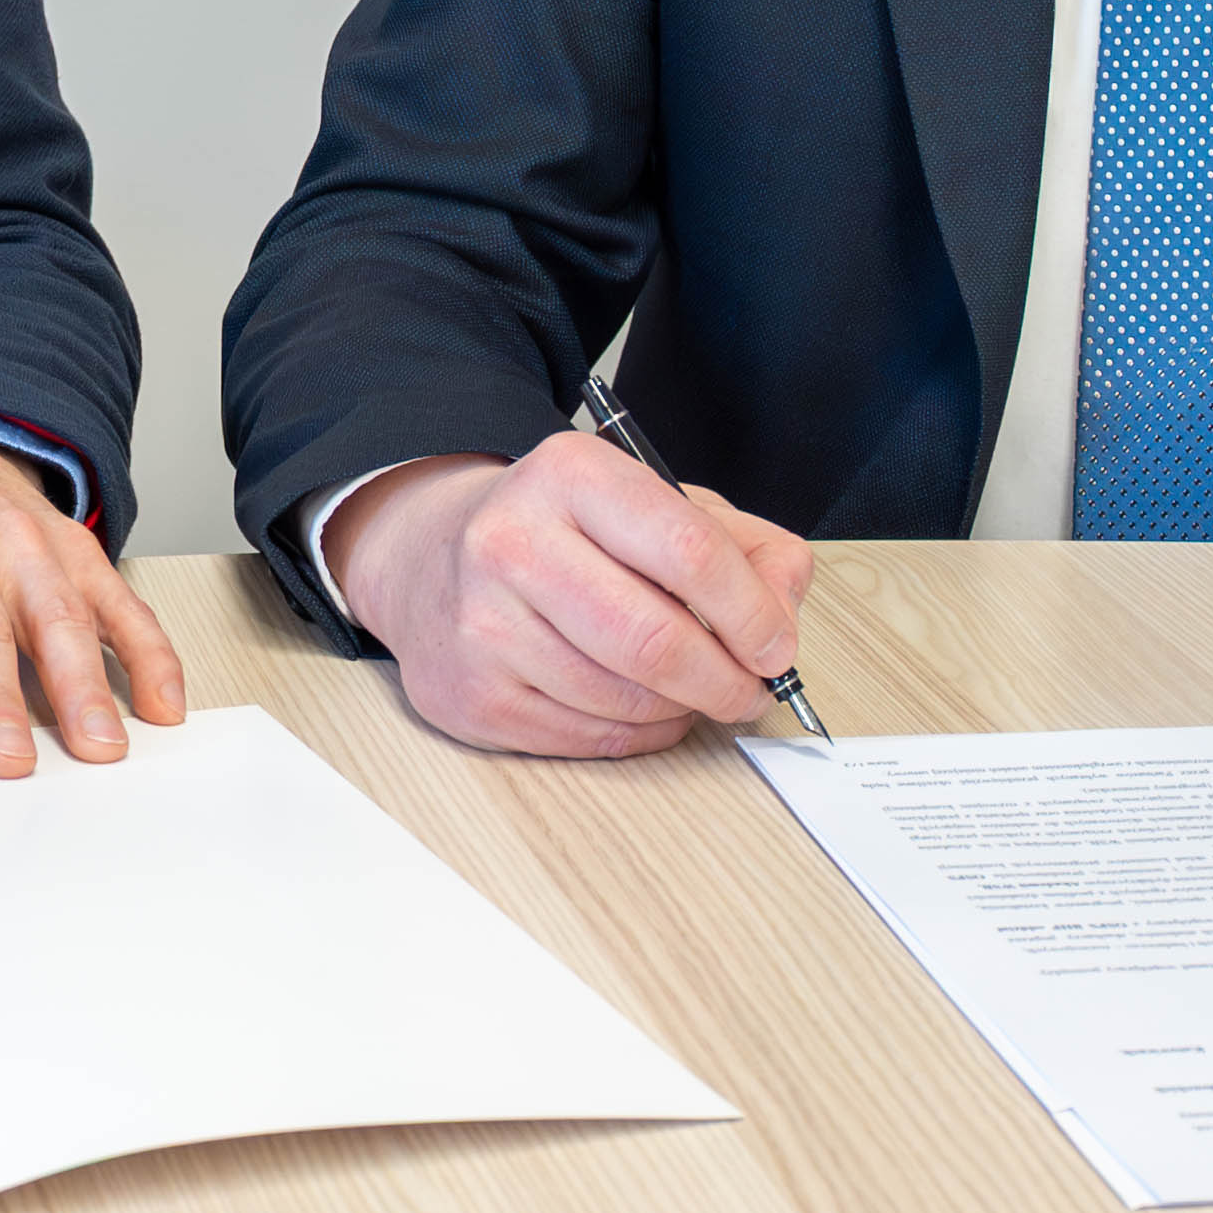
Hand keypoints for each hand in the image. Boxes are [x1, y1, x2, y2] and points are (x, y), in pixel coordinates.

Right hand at [326, 435, 811, 759]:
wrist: (429, 557)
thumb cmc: (562, 531)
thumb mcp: (653, 503)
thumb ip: (742, 544)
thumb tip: (784, 610)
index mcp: (571, 475)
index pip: (688, 551)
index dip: (752, 613)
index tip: (777, 648)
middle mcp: (513, 542)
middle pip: (655, 641)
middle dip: (726, 681)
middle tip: (751, 692)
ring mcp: (482, 624)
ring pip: (625, 700)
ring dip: (682, 709)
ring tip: (693, 692)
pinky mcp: (469, 694)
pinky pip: (588, 738)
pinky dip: (637, 734)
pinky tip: (642, 708)